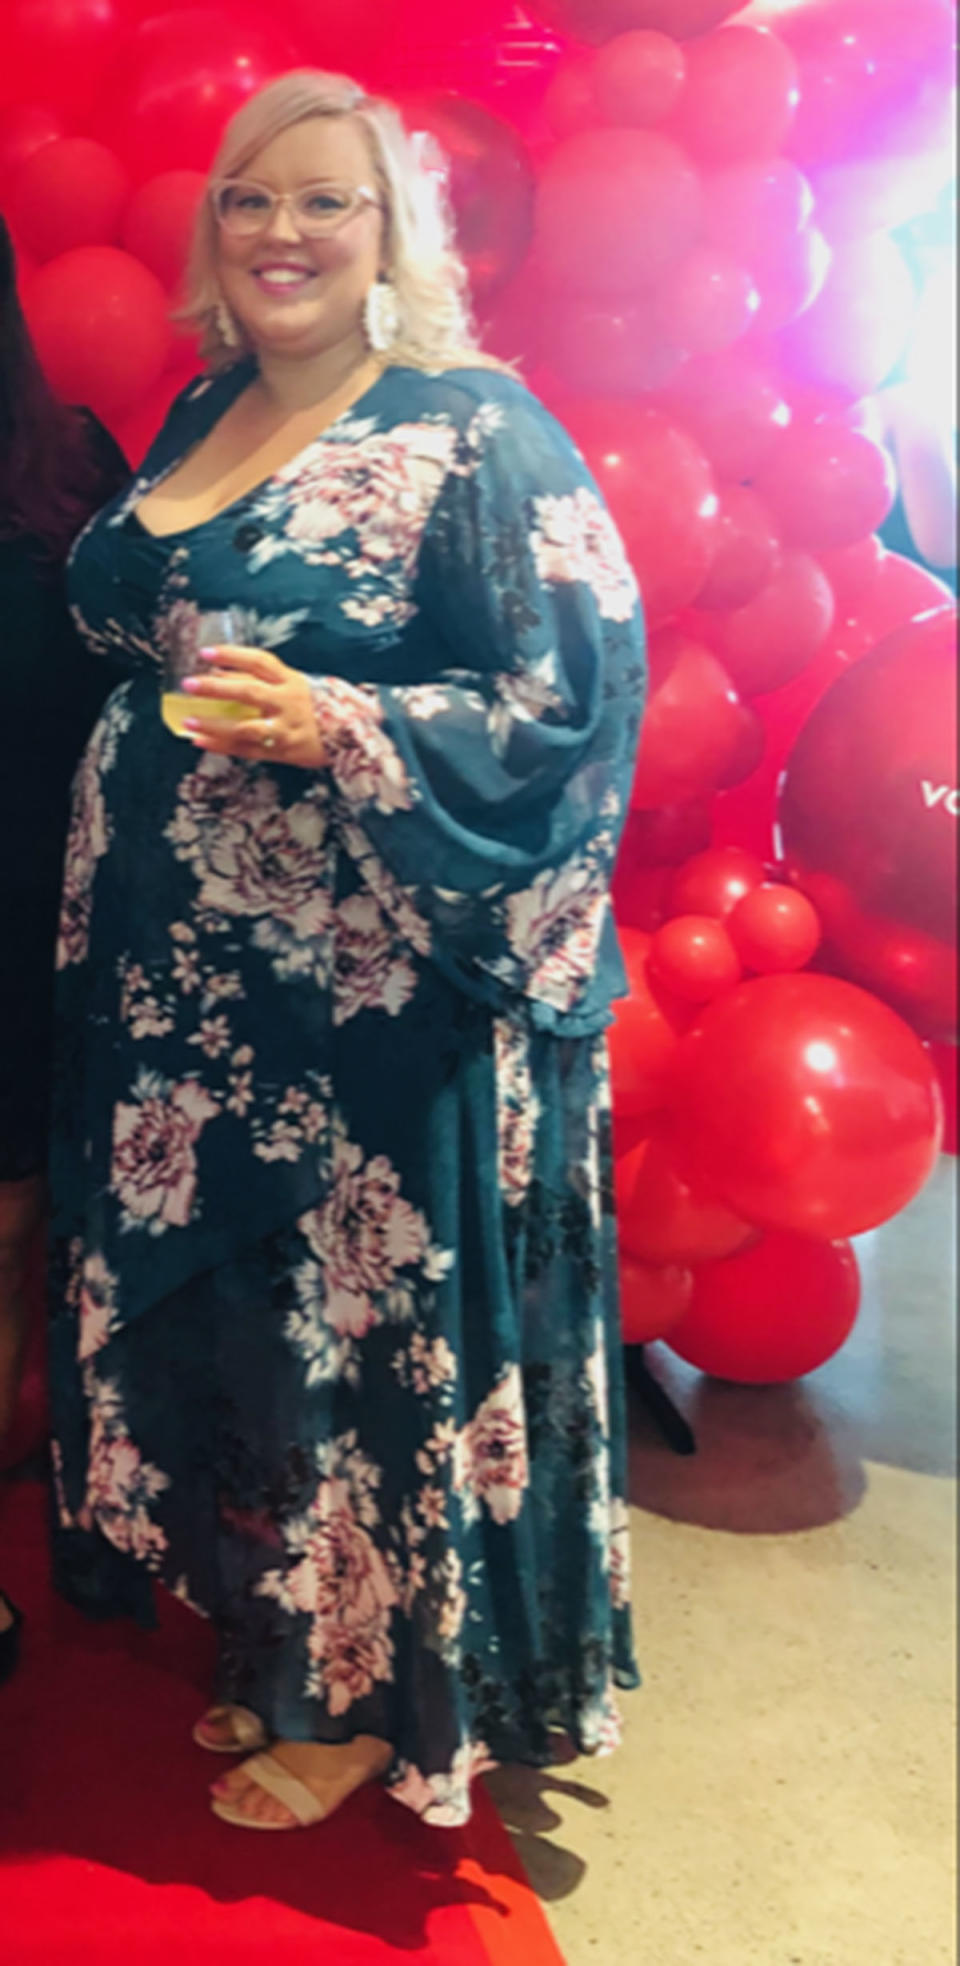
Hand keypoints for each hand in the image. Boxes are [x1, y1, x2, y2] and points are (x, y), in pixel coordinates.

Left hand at [181, 645, 327, 769]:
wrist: (353, 738)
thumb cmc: (320, 709)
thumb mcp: (297, 687)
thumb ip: (264, 681)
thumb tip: (223, 673)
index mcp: (292, 681)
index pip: (260, 662)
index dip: (233, 655)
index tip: (206, 653)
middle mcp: (288, 703)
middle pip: (249, 692)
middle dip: (216, 688)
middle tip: (189, 684)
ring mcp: (285, 729)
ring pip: (244, 727)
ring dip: (215, 724)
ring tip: (188, 720)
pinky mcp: (283, 751)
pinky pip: (248, 750)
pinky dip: (223, 746)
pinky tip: (201, 741)